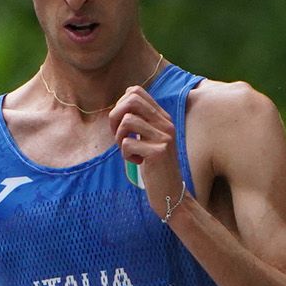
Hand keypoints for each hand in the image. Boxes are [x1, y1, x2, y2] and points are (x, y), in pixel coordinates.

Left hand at [110, 86, 184, 221]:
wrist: (171, 193)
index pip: (135, 91)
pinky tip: (136, 162)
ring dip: (119, 137)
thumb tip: (120, 107)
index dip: (120, 104)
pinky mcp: (158, 153)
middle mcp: (165, 124)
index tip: (120, 124)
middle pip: (131, 100)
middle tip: (118, 135)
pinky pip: (127, 143)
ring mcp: (163, 138)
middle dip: (115, 116)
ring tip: (127, 150)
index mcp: (162, 117)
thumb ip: (140, 123)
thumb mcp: (149, 140)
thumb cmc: (155, 167)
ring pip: (127, 121)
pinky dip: (125, 154)